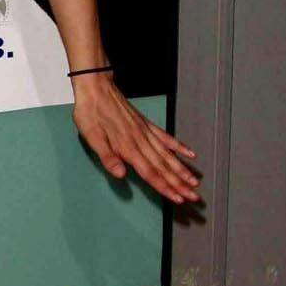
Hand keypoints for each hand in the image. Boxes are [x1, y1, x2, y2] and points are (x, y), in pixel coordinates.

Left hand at [71, 75, 199, 205]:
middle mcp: (140, 141)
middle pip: (164, 167)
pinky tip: (189, 153)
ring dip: (182, 169)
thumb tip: (119, 174)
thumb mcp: (92, 137)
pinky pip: (166, 137)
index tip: (177, 198)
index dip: (165, 187)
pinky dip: (178, 146)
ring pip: (168, 155)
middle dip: (180, 184)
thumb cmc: (91, 112)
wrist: (96, 88)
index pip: (150, 173)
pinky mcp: (146, 124)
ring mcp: (145, 132)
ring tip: (194, 181)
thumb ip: (108, 157)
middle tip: (193, 196)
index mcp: (128, 147)